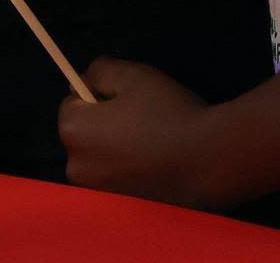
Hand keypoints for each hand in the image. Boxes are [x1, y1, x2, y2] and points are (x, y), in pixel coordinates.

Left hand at [60, 57, 216, 206]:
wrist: (208, 162)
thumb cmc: (166, 113)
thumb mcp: (132, 74)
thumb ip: (99, 71)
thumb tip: (81, 82)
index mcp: (73, 131)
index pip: (71, 102)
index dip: (97, 94)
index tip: (125, 96)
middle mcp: (76, 167)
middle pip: (83, 133)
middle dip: (102, 121)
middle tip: (139, 114)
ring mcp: (98, 192)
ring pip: (99, 156)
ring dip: (115, 145)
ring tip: (150, 138)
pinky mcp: (119, 209)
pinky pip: (116, 178)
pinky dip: (128, 168)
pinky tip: (155, 161)